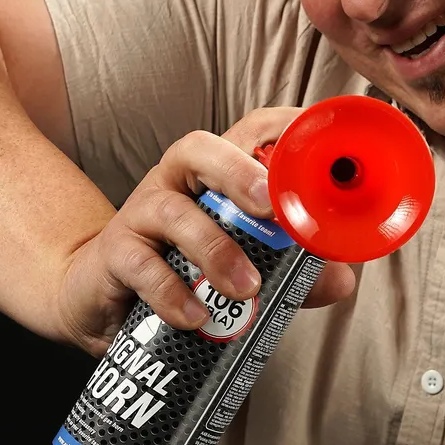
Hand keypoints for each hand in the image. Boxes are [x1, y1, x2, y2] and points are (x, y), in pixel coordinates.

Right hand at [55, 107, 356, 355]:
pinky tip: (197, 317)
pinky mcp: (115, 254)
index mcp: (215, 173)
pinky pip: (141, 265)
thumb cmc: (184, 269)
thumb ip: (293, 271)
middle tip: (272, 207)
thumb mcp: (247, 266)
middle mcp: (176, 181)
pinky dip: (172, 293)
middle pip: (199, 149)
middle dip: (238, 172)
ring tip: (247, 288)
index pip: (248, 130)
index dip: (283, 127)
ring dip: (214, 249)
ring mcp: (141, 213)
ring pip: (172, 211)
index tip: (318, 143)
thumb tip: (341, 280)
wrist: (103, 300)